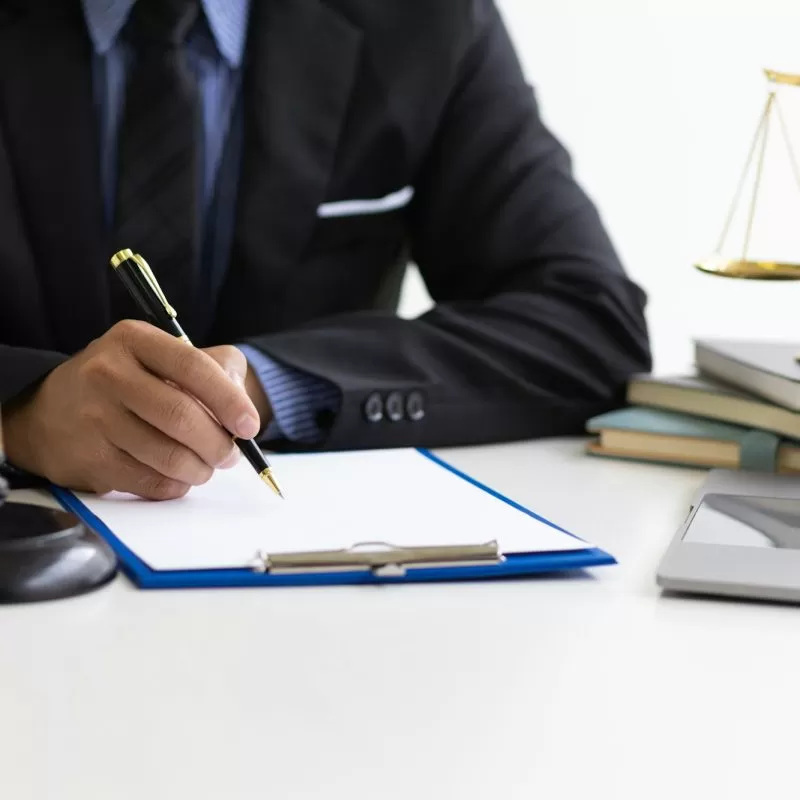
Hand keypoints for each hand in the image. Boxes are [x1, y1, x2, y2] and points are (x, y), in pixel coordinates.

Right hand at [2, 321, 261, 499]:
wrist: (49, 413)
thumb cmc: (127, 383)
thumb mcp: (164, 357)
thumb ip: (214, 367)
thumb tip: (243, 407)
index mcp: (134, 339)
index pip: (193, 367)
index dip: (229, 400)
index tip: (250, 426)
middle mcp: (107, 372)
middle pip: (182, 416)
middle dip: (218, 444)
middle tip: (230, 455)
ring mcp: (93, 417)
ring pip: (168, 455)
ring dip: (200, 469)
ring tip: (205, 466)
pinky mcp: (87, 458)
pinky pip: (148, 482)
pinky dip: (174, 486)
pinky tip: (177, 478)